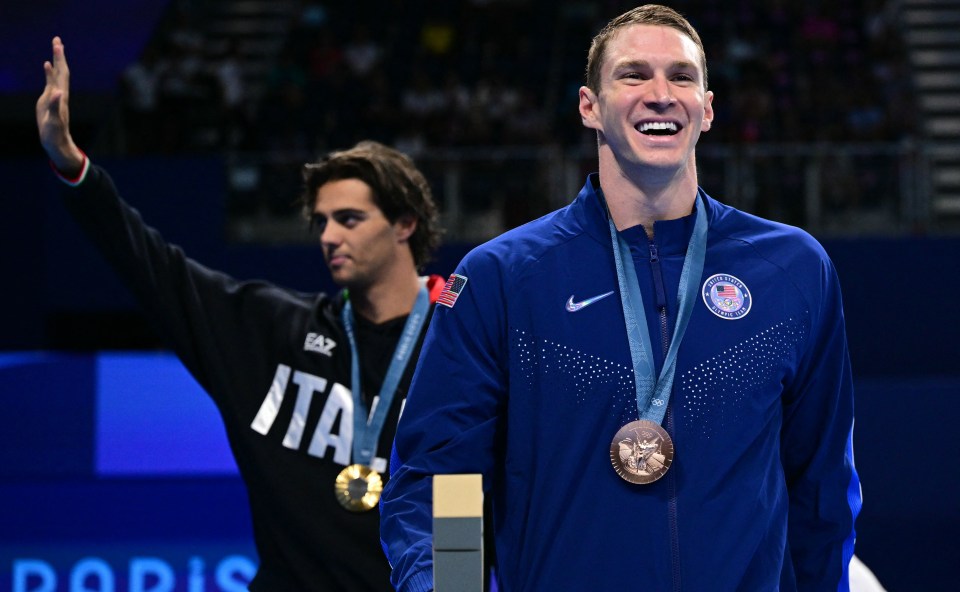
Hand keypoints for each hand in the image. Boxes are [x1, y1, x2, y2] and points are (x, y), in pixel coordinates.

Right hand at [36, 36, 84, 175]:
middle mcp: (60, 93)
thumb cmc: (55, 132)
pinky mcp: (49, 100)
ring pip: (57, 75)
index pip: (61, 73)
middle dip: (59, 55)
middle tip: (57, 39)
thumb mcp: (54, 119)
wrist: (56, 141)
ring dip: (56, 61)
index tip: (58, 44)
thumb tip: (58, 92)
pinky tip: (46, 65)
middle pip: (61, 70)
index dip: (59, 59)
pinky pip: (50, 82)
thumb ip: (55, 105)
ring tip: (55, 47)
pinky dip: (49, 72)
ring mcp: (55, 96)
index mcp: (60, 95)